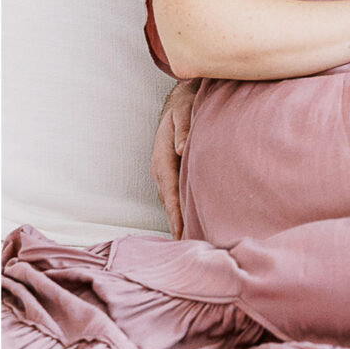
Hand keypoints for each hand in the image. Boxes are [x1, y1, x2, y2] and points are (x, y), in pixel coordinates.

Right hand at [152, 81, 197, 238]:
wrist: (180, 98)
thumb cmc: (184, 105)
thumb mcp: (183, 111)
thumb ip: (184, 128)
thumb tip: (182, 149)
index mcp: (162, 158)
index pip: (169, 192)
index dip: (175, 214)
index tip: (180, 234)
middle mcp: (161, 169)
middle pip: (169, 202)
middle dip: (176, 225)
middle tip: (187, 249)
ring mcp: (165, 171)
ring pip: (171, 200)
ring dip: (178, 219)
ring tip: (188, 242)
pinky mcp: (172, 171)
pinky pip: (175, 194)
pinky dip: (180, 208)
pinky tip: (189, 219)